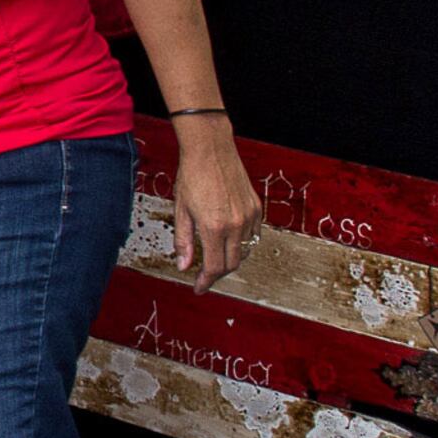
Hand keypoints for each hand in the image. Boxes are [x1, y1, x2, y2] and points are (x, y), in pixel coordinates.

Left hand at [167, 125, 264, 291]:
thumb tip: (183, 266)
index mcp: (214, 227)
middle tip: (205, 275)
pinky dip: (242, 243)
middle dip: (218, 274)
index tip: (198, 288)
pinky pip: (253, 235)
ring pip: (245, 251)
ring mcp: (249, 216)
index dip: (206, 282)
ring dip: (231, 259)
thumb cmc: (192, 176)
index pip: (214, 267)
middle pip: (232, 264)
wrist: (211, 149)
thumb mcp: (181, 210)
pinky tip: (229, 240)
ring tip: (215, 258)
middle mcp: (236, 224)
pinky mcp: (257, 207)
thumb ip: (183, 241)